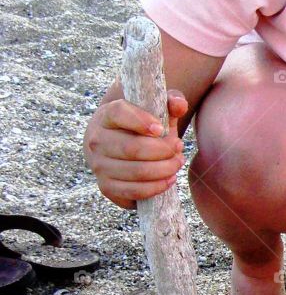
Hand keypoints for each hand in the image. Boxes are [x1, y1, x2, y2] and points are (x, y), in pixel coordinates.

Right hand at [84, 90, 188, 208]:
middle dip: (163, 150)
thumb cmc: (140, 126)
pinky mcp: (106, 187)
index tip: (161, 128)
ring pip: (136, 172)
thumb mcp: (155, 109)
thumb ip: (170, 102)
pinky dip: (155, 188)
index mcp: (107, 115)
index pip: (120, 113)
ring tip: (177, 162)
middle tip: (179, 148)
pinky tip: (169, 180)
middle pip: (132, 148)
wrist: (114, 146)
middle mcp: (97, 140)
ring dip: (164, 169)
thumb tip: (179, 105)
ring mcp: (99, 166)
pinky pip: (133, 192)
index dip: (142, 121)